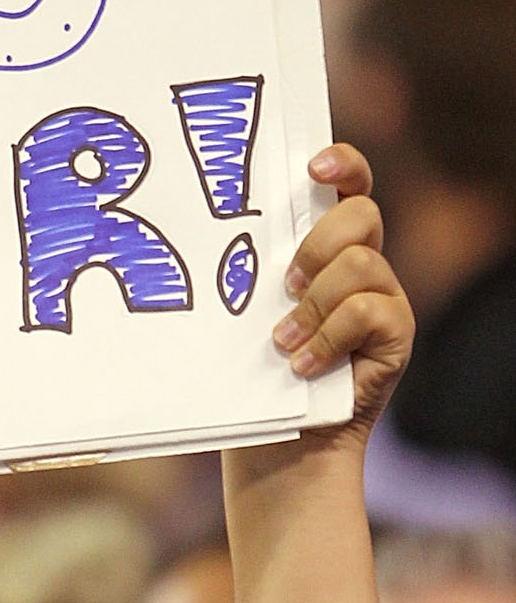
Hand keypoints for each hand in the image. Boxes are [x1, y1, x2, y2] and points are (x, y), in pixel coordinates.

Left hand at [270, 150, 412, 430]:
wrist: (281, 439)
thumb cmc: (256, 370)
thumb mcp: (246, 311)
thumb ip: (251, 270)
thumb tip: (205, 230)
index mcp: (325, 244)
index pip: (349, 183)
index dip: (342, 163)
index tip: (312, 167)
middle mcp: (361, 262)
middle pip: (360, 214)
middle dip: (317, 244)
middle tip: (284, 286)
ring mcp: (383, 295)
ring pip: (360, 263)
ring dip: (314, 303)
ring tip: (283, 339)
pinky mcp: (395, 332)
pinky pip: (368, 310)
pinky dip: (328, 337)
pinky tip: (303, 363)